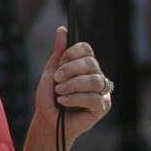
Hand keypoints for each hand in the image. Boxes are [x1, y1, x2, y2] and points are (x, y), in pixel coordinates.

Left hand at [34, 27, 111, 146]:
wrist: (48, 121)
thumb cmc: (50, 98)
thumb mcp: (51, 72)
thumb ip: (59, 52)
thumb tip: (62, 29)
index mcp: (84, 66)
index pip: (87, 50)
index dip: (72, 54)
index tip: (59, 63)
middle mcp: (96, 76)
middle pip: (92, 63)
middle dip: (71, 70)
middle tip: (56, 79)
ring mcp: (101, 91)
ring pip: (94, 80)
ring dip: (73, 85)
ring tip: (59, 92)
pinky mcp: (103, 107)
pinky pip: (94, 98)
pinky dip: (76, 99)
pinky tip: (64, 102)